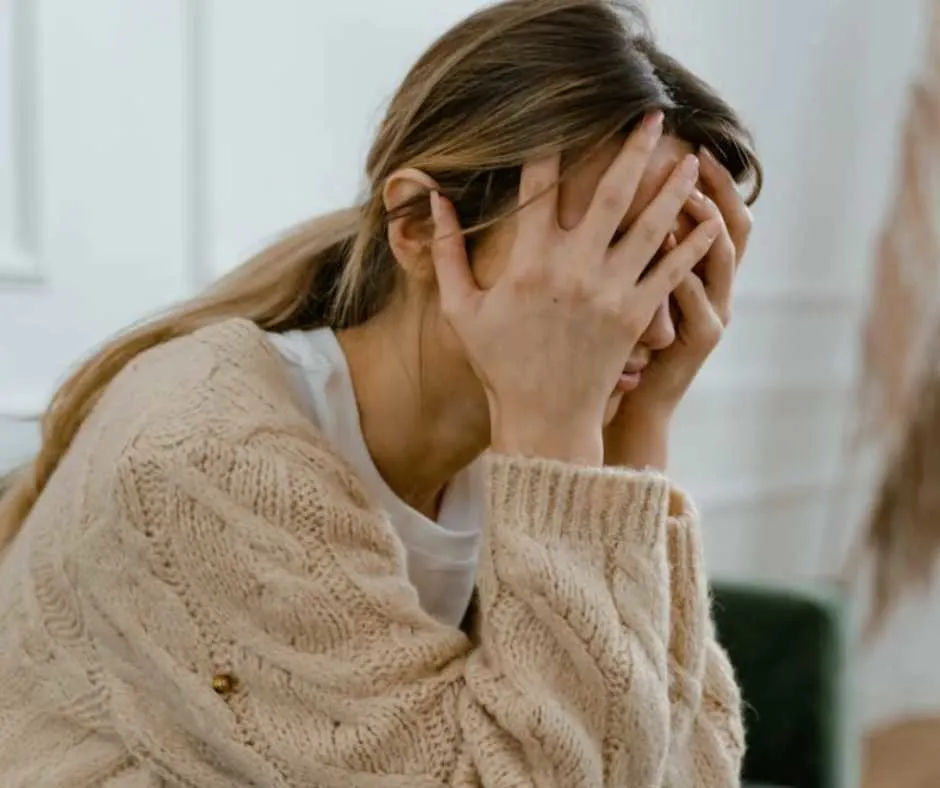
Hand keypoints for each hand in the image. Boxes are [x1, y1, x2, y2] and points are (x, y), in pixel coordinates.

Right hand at [429, 113, 722, 466]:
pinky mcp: (636, 316)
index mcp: (528, 262)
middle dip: (634, 148)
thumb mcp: (460, 309)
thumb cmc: (499, 363)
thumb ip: (446, 253)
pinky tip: (710, 220)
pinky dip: (693, 245)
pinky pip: (671, 271)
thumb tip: (435, 200)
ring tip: (692, 159)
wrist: (544, 418)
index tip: (564, 116)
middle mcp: (573, 269)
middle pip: (612, 192)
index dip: (552, 146)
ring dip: (674, 188)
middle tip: (653, 115)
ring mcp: (609, 291)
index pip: (540, 187)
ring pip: (651, 226)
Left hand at [605, 147, 752, 468]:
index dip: (711, 179)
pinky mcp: (701, 339)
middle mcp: (714, 286)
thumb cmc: (621, 347)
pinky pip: (699, 301)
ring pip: (722, 258)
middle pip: (733, 224)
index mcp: (696, 270)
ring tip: (686, 195)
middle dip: (717, 187)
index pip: (713, 212)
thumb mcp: (630, 293)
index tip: (688, 143)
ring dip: (705, 224)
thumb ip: (628, 250)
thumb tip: (606, 196)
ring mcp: (712, 312)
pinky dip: (687, 274)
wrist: (629, 403)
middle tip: (694, 154)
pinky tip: (670, 250)